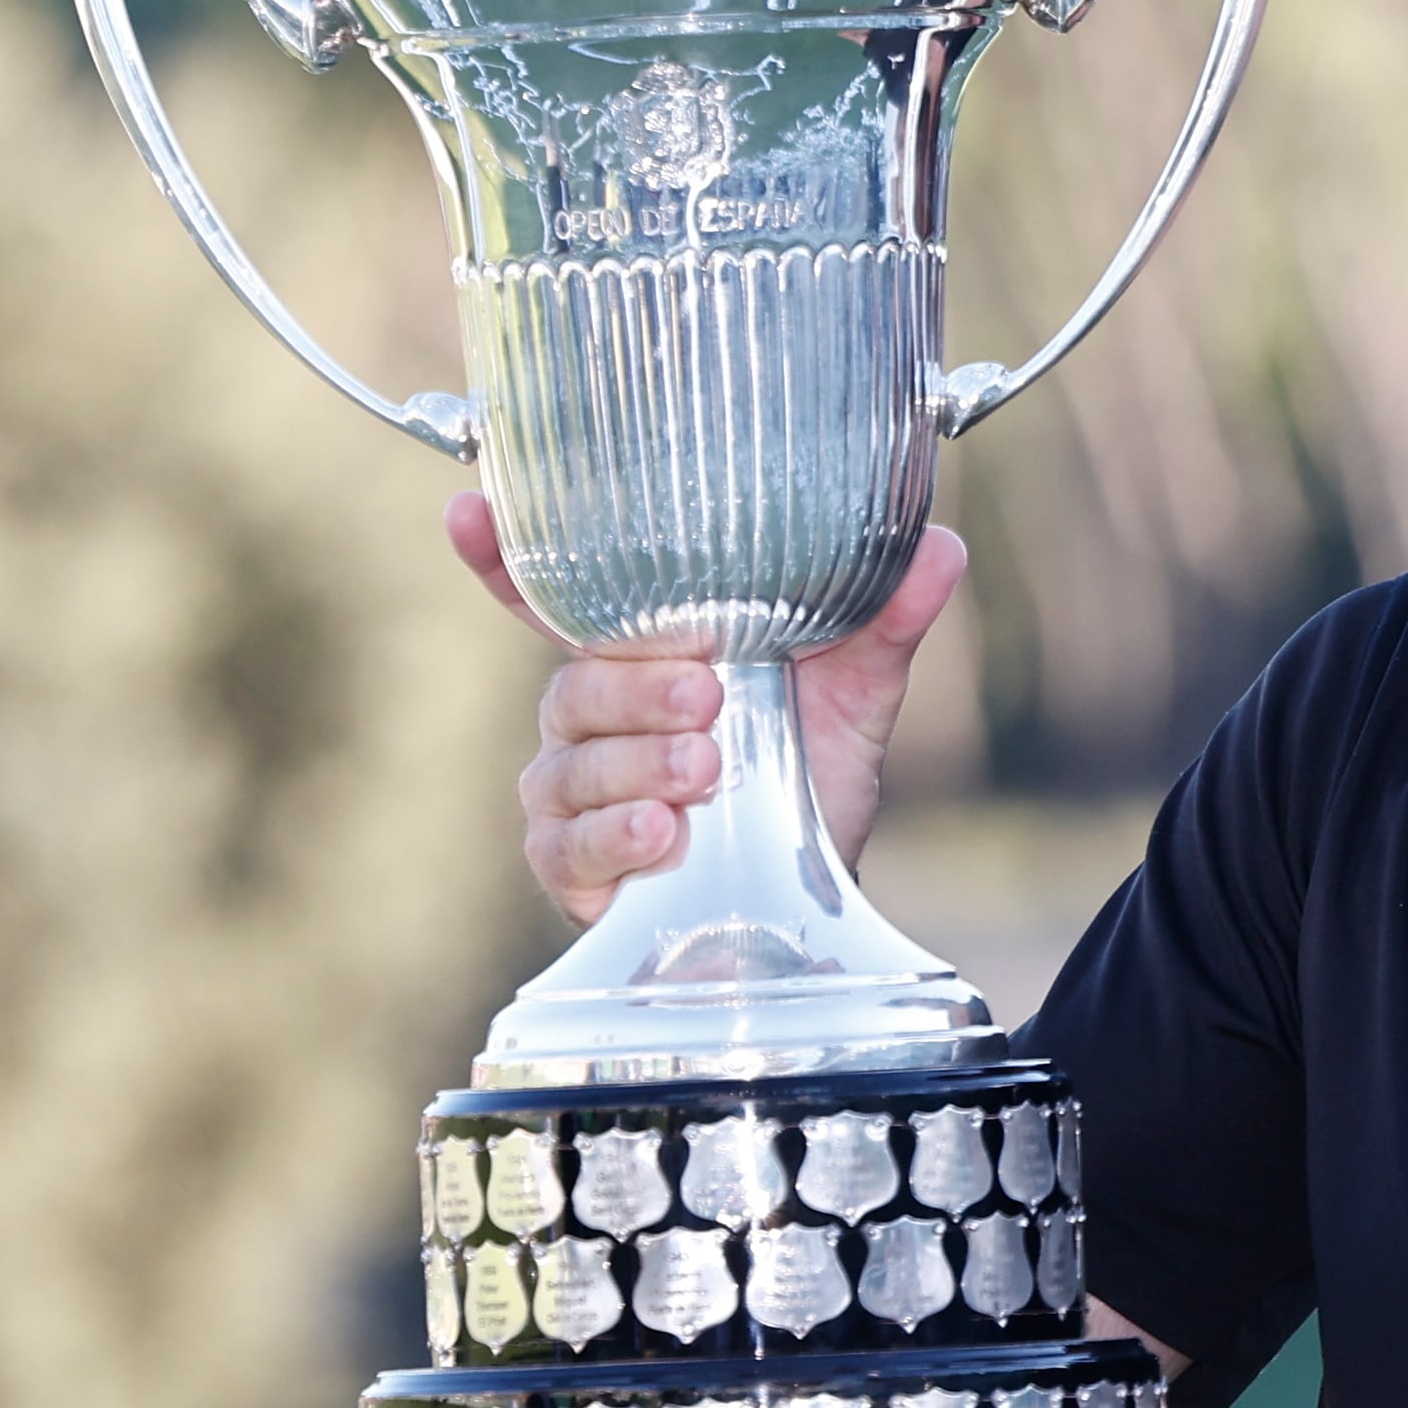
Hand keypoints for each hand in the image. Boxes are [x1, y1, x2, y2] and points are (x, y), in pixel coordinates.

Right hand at [452, 496, 969, 924]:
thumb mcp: (855, 696)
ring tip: (704, 770)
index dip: (502, 555)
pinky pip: (568, 843)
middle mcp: (593, 713)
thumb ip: (882, 623)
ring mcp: (573, 790)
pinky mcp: (571, 864)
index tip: (468, 512)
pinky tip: (662, 834)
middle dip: (637, 686)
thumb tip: (939, 547)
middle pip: (578, 680)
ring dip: (639, 763)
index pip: (555, 595)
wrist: (811, 895)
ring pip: (571, 761)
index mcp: (644, 654)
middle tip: (706, 697)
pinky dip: (616, 835)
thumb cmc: (809, 776)